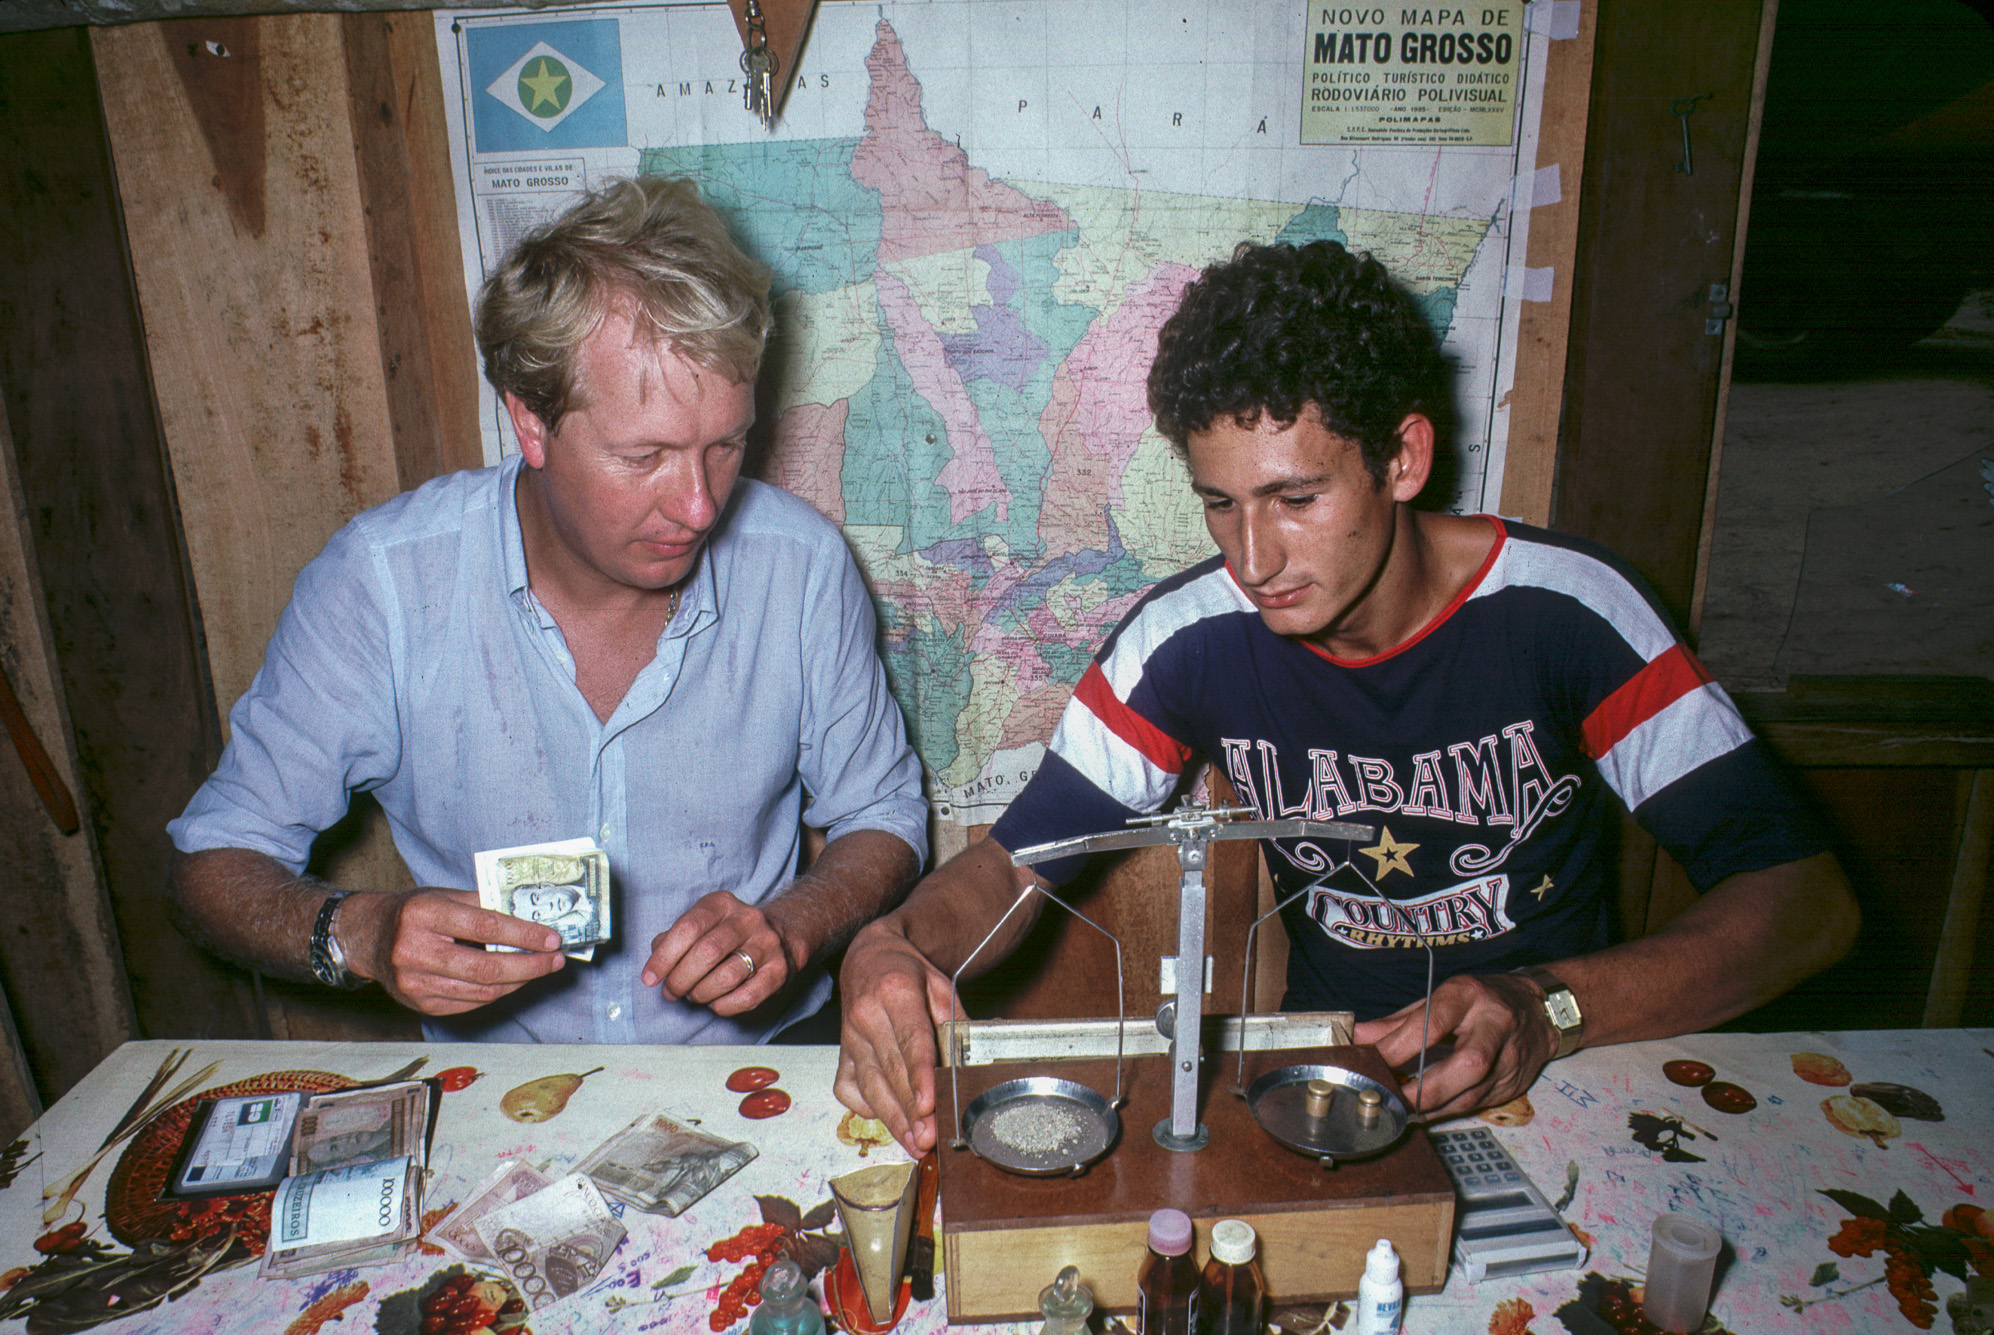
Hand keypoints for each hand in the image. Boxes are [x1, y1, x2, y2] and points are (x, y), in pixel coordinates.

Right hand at [340, 888, 565, 1015]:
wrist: (367, 937)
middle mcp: (414, 950)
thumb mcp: (444, 896)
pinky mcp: (418, 1003)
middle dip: (529, 966)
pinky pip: (470, 1002)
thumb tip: (532, 919)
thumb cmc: (413, 912)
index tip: (552, 938)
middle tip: (555, 960)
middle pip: (486, 968)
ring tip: (539, 969)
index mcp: (423, 914)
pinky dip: (497, 992)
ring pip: (481, 991)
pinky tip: (512, 980)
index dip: (524, 935)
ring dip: (518, 981)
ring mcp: (414, 982)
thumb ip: (484, 906)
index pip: (485, 926)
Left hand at [641, 890, 793, 1015]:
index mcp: (722, 904)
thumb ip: (674, 939)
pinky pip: (746, 997)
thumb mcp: (701, 924)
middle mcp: (747, 920)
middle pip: (707, 952)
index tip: (650, 977)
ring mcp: (766, 945)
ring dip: (701, 993)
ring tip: (694, 995)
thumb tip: (656, 963)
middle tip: (672, 991)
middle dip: (681, 979)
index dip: (664, 956)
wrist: (779, 936)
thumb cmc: (727, 934)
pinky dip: (723, 1006)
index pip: (688, 927)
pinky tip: (715, 1002)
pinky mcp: (778, 971)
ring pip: (727, 976)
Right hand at [833, 921, 959, 1154]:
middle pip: (891, 1070)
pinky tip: (888, 1119)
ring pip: (870, 1086)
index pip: (911, 1040)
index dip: (920, 1076)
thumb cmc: (906, 972)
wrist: (868, 957)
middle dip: (910, 1109)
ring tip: (915, 1143)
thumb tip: (970, 1065)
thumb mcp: (941, 986)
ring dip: (893, 1119)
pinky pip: (849, 1089)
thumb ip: (955, 1024)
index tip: (928, 1106)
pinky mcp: (841, 1054)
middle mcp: (866, 1014)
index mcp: (895, 991)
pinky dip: (867, 1108)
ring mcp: (849, 1037)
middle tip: (929, 1139)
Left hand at [1352, 972, 1558, 1118]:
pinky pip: (1477, 1104)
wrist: (1538, 1008)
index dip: (1399, 1047)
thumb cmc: (1479, 1001)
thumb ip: (1398, 1022)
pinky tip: (1425, 1111)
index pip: (1433, 1023)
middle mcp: (1495, 1024)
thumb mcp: (1439, 999)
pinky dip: (1447, 1110)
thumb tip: (1358, 1037)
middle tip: (1393, 1098)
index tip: (1372, 1062)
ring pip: (1474, 1092)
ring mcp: (1511, 1056)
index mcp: (1468, 996)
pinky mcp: (1515, 1082)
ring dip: (1433, 1107)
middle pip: (1468, 1064)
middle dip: (1427, 1088)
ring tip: (1401, 1109)